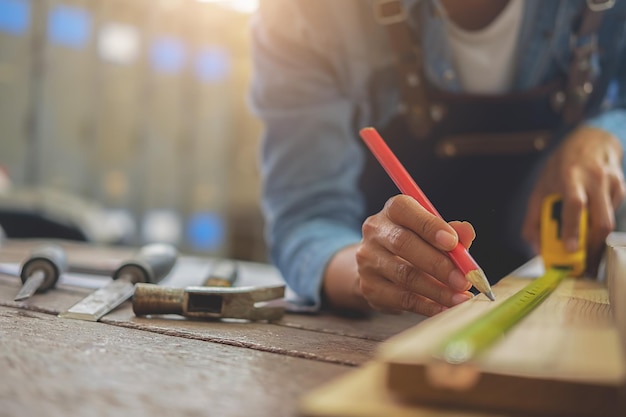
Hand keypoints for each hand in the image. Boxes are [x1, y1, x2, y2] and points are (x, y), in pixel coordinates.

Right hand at [354, 195, 474, 315]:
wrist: (380, 266)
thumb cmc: (415, 244)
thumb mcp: (432, 233)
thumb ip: (452, 232)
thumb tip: (466, 232)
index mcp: (392, 210)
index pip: (405, 210)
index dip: (429, 226)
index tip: (453, 242)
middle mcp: (375, 231)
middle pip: (403, 244)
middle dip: (437, 264)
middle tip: (463, 280)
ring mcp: (368, 260)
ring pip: (404, 275)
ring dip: (437, 290)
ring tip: (460, 298)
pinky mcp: (369, 287)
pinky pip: (401, 299)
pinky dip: (426, 306)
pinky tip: (444, 308)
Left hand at [522, 126, 625, 274]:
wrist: (591, 141)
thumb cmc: (562, 166)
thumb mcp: (541, 186)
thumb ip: (534, 217)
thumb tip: (535, 247)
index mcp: (570, 177)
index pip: (575, 204)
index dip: (573, 228)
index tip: (571, 249)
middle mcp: (594, 179)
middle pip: (600, 220)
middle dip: (592, 248)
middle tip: (583, 268)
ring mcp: (611, 183)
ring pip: (609, 222)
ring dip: (598, 246)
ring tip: (588, 262)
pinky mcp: (622, 188)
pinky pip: (613, 215)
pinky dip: (601, 230)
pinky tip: (592, 232)